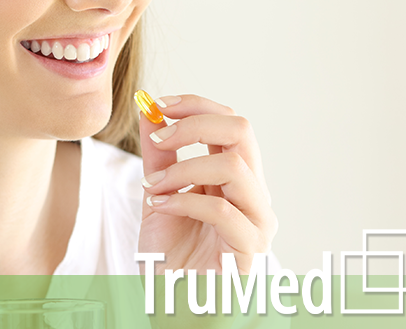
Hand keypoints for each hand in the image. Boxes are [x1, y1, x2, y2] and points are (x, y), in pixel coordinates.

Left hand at [137, 94, 277, 273]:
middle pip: (242, 130)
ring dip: (183, 169)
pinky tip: (161, 207)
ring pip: (234, 166)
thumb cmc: (170, 254)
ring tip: (153, 187)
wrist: (172, 301)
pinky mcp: (250, 248)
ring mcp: (257, 220)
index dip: (196, 105)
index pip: (230, 122)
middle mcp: (253, 193)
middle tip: (158, 138)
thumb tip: (148, 109)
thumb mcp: (157, 193)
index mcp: (235, 176)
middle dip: (194, 124)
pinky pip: (223, 210)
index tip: (158, 104)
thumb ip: (158, 154)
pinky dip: (184, 201)